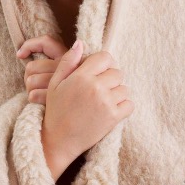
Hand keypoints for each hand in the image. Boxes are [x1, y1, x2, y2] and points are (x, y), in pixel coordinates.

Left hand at [17, 34, 67, 104]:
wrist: (83, 110)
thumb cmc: (68, 87)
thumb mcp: (62, 67)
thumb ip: (46, 56)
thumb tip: (19, 54)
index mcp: (69, 56)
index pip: (46, 42)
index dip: (29, 45)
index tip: (20, 55)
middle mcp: (66, 66)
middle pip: (32, 66)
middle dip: (29, 76)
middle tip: (36, 82)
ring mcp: (62, 83)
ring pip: (31, 81)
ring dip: (30, 88)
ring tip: (40, 91)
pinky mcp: (58, 99)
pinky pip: (33, 95)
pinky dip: (33, 98)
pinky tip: (41, 100)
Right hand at [41, 39, 133, 180]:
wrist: (58, 141)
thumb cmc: (56, 110)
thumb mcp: (55, 83)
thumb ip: (68, 62)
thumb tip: (80, 43)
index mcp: (81, 76)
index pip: (105, 57)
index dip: (103, 62)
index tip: (97, 71)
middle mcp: (96, 87)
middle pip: (117, 72)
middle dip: (110, 78)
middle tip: (100, 87)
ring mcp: (106, 102)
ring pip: (124, 88)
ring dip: (117, 92)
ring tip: (104, 99)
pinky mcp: (113, 117)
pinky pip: (129, 104)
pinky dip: (124, 105)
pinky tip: (111, 108)